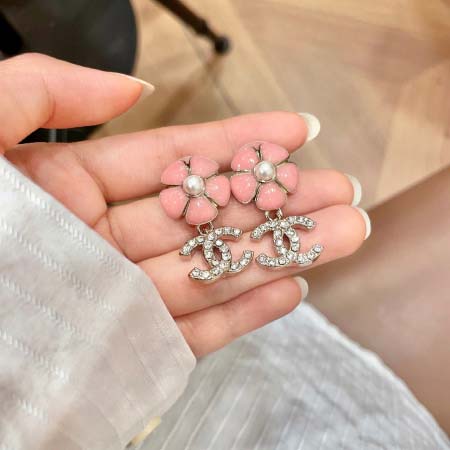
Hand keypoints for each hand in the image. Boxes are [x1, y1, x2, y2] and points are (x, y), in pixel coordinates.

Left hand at [1, 54, 367, 356]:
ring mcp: (122, 298)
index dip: (240, 142)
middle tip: (341, 189)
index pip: (176, 158)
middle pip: (212, 215)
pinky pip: (197, 328)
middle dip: (281, 201)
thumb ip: (43, 92)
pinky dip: (246, 311)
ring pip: (216, 270)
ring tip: (342, 232)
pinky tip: (292, 287)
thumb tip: (133, 84)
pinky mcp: (128, 350)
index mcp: (70, 188)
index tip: (297, 130)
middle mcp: (105, 241)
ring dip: (283, 253)